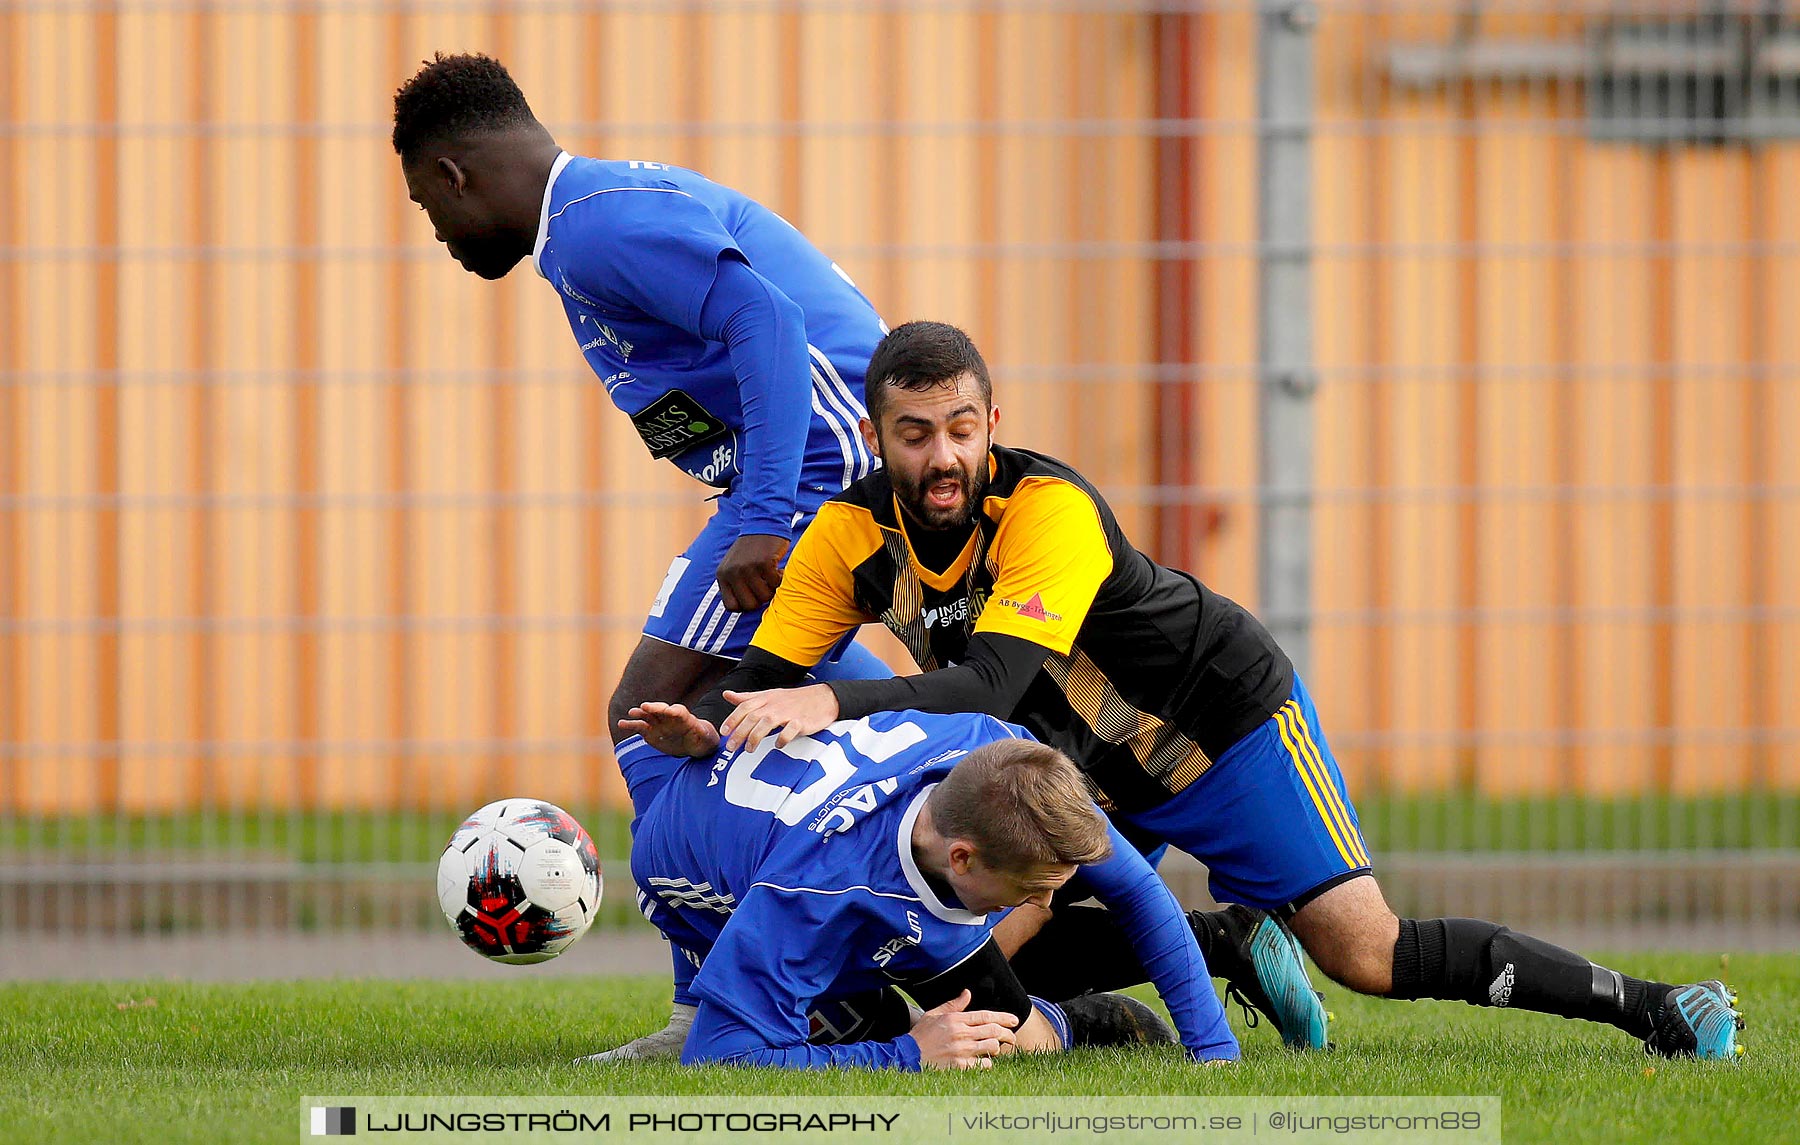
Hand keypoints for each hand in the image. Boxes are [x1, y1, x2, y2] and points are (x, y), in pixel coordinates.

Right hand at [617, 702, 721, 758]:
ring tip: (631, 713)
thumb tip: (703, 730)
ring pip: (647, 717)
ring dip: (640, 714)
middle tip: (644, 707)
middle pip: (660, 710)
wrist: (693, 744)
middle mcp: (668, 717)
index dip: (670, 710)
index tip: (667, 710)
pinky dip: (631, 725)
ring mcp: (658, 724)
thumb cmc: (702, 738)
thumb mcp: (706, 737)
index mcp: (683, 717)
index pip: (676, 711)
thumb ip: (702, 732)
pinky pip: (639, 728)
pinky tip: (621, 723)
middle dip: (653, 708)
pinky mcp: (650, 733)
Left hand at [716, 534, 789, 611]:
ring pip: (764, 596)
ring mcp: (747, 567)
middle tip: (766, 585)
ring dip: (773, 588)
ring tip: (773, 575)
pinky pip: (775, 584)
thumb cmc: (752, 548)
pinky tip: (779, 569)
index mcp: (722, 575)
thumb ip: (735, 584)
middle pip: (749, 605)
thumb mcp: (734, 565)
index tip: (754, 595)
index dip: (746, 604)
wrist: (763, 522)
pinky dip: (780, 579)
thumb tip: (745, 608)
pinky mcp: (764, 562)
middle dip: (761, 598)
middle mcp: (732, 572)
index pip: (731, 606)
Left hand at [718, 684, 838, 752]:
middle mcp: (775, 704)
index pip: (745, 706)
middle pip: (752, 717)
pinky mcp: (801, 721)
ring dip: (755, 737)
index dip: (732, 719)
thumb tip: (727, 695)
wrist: (824, 698)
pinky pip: (789, 731)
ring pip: (767, 723)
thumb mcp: (769, 695)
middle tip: (731, 747)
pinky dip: (782, 739)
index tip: (724, 732)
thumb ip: (747, 697)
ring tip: (749, 749)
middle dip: (740, 733)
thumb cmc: (794, 699)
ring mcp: (788, 712)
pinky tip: (778, 745)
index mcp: (766, 698)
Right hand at [908, 991, 1018, 1069]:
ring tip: (996, 1049)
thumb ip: (953, 1004)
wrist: (909, 1056)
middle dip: (1007, 1034)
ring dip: (997, 1048)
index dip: (1004, 1017)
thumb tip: (967, 993)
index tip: (1014, 1020)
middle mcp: (961, 1034)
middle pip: (994, 1031)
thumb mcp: (934, 1014)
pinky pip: (983, 1065)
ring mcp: (961, 1051)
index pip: (986, 1016)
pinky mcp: (960, 1066)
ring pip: (991, 1047)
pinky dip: (987, 1063)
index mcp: (956, 1019)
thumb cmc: (921, 1035)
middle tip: (1012, 1037)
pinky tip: (985, 1061)